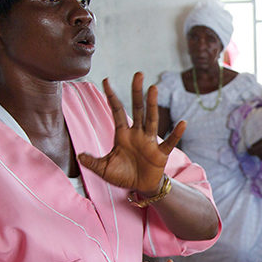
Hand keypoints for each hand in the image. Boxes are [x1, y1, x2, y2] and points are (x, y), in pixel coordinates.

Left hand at [78, 73, 185, 194]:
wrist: (140, 187)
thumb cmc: (123, 175)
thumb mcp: (104, 169)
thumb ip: (92, 162)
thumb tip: (79, 156)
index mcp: (123, 135)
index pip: (117, 111)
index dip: (111, 96)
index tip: (106, 80)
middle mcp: (137, 134)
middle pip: (137, 109)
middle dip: (137, 92)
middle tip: (138, 74)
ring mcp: (150, 142)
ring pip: (151, 119)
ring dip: (152, 104)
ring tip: (153, 88)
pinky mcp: (160, 153)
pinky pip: (169, 142)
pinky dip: (176, 134)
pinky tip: (182, 123)